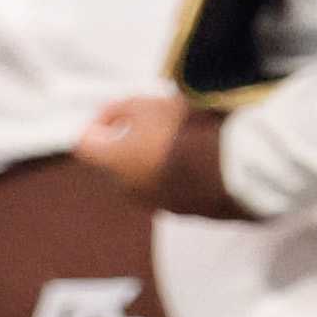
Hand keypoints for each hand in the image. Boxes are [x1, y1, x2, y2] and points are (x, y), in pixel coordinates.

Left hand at [73, 92, 246, 217]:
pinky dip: (182, 178)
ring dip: (157, 163)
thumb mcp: (148, 105)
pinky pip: (175, 191)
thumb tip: (107, 116)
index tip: (119, 114)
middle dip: (130, 145)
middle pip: (117, 163)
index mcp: (111, 162)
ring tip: (187, 143)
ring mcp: (156, 204)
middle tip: (157, 125)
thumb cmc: (182, 130)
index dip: (99, 125)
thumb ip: (120, 108)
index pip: (85, 144)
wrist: (230, 166)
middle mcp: (126, 189)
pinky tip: (205, 162)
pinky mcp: (186, 212)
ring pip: (147, 179)